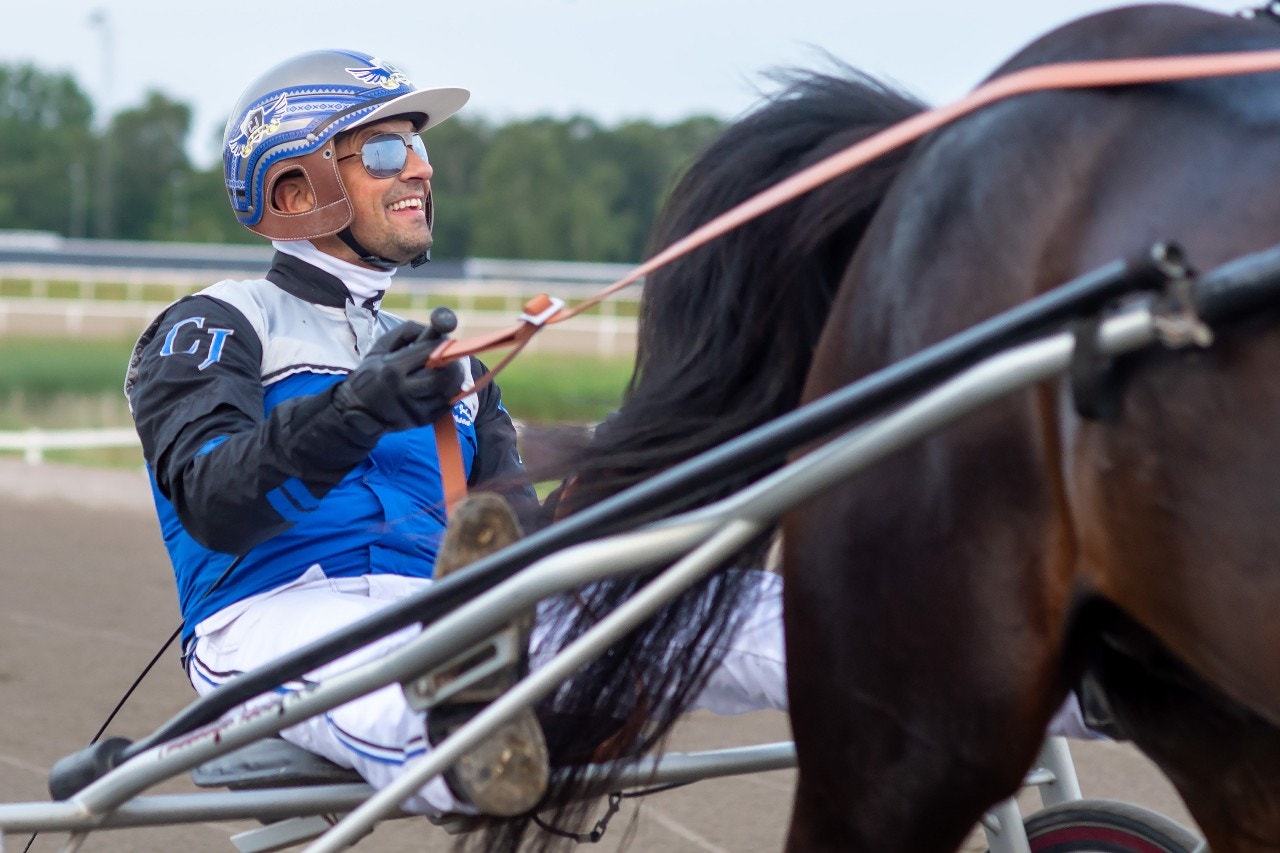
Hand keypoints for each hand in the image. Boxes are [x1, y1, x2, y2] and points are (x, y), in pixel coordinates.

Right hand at [332, 319, 463, 433]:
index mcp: (391, 368)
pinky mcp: (420, 421)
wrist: (356, 411)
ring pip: (447, 392)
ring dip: (457, 378)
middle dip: (454, 363)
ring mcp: (412, 409)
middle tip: (457, 357)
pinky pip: (446, 406)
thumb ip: (408, 332)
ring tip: (454, 369)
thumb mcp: (381, 347)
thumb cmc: (372, 373)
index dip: (444, 345)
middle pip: (442, 376)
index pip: (429, 353)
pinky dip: (452, 393)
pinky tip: (447, 385)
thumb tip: (437, 327)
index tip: (448, 341)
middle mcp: (402, 391)